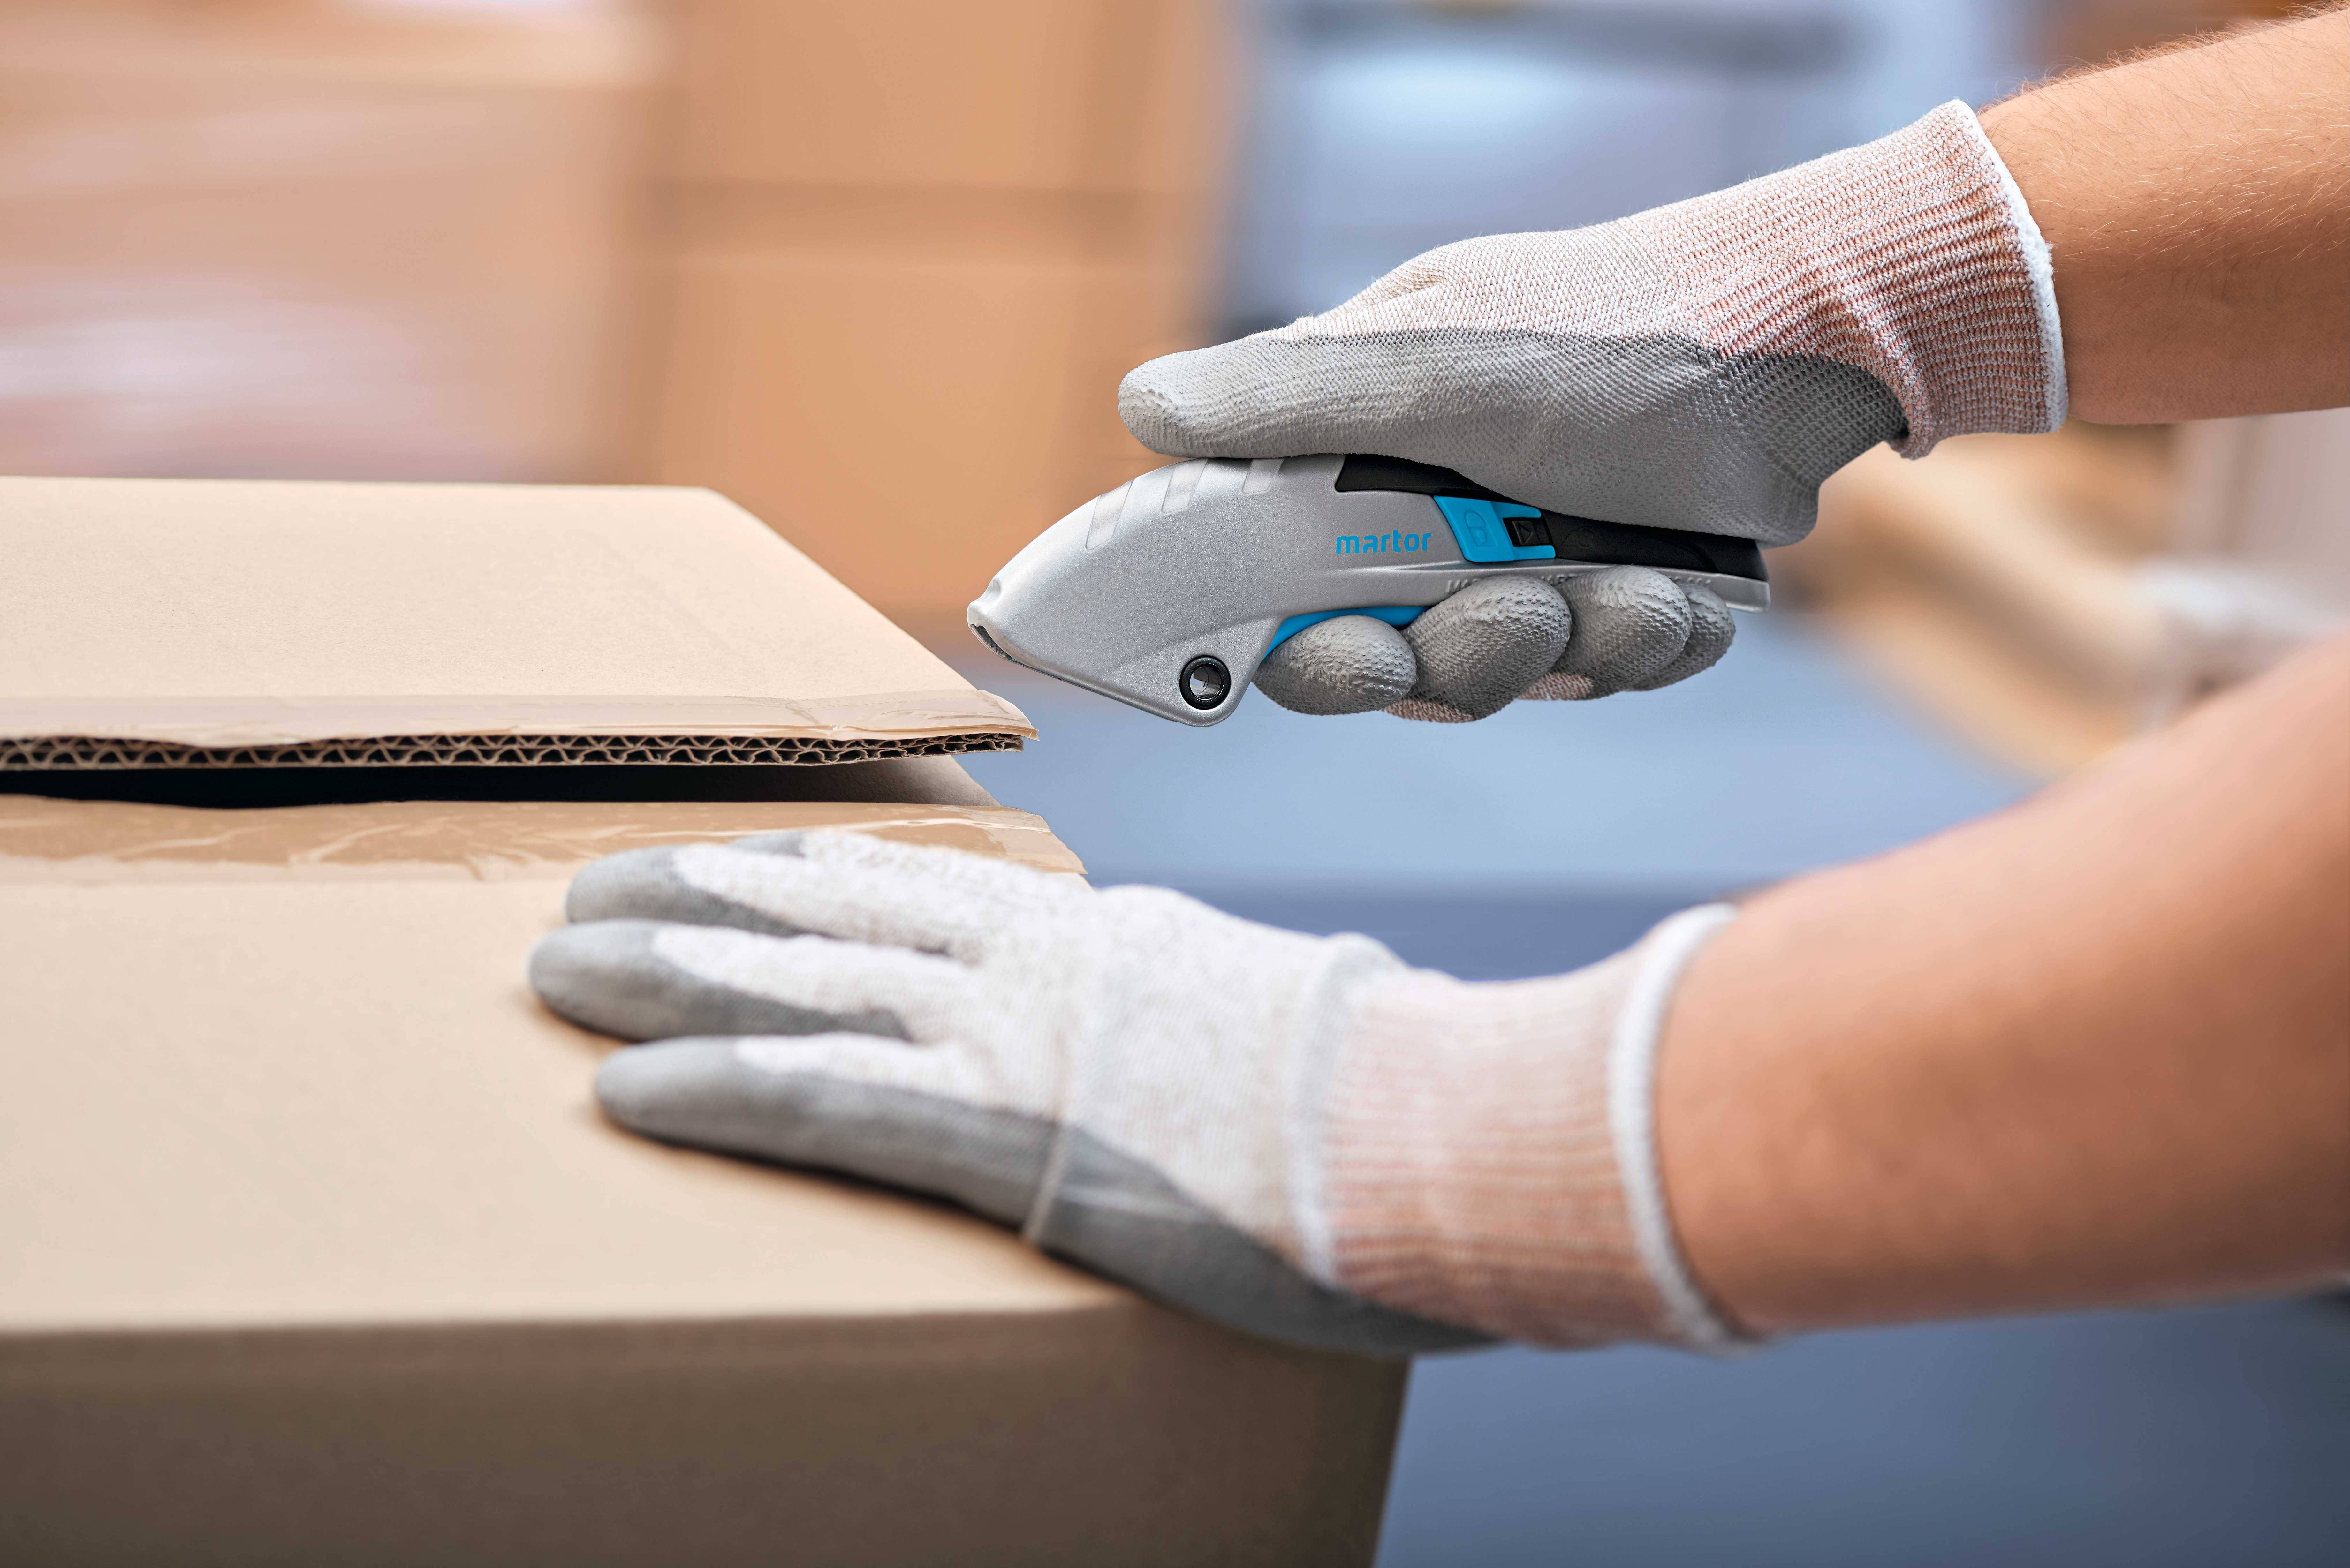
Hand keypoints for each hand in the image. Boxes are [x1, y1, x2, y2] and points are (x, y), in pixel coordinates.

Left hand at [528, 832, 1741, 1354]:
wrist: (1443, 1119)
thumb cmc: (1389, 1091)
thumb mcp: (1278, 1027)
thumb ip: (1208, 1020)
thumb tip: (1210, 1038)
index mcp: (1102, 940)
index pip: (921, 885)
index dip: (801, 870)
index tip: (721, 859)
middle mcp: (1038, 966)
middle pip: (828, 915)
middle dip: (693, 901)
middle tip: (583, 889)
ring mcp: (1017, 1039)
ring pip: (797, 988)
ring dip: (664, 980)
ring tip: (554, 972)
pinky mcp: (1008, 1133)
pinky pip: (828, 1105)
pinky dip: (719, 1092)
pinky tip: (628, 1092)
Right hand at [1124, 103, 2061, 719]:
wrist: (1797, 347)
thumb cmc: (1616, 332)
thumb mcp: (1438, 354)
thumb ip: (1288, 396)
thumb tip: (1140, 407)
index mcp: (1349, 455)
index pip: (1251, 574)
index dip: (1260, 636)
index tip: (1311, 658)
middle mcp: (1414, 516)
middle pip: (1370, 657)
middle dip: (1445, 657)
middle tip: (1514, 614)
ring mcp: (1509, 561)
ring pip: (1487, 678)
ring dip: (1561, 649)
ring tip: (1627, 585)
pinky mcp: (1597, 601)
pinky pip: (1590, 678)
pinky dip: (1634, 649)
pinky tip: (1673, 596)